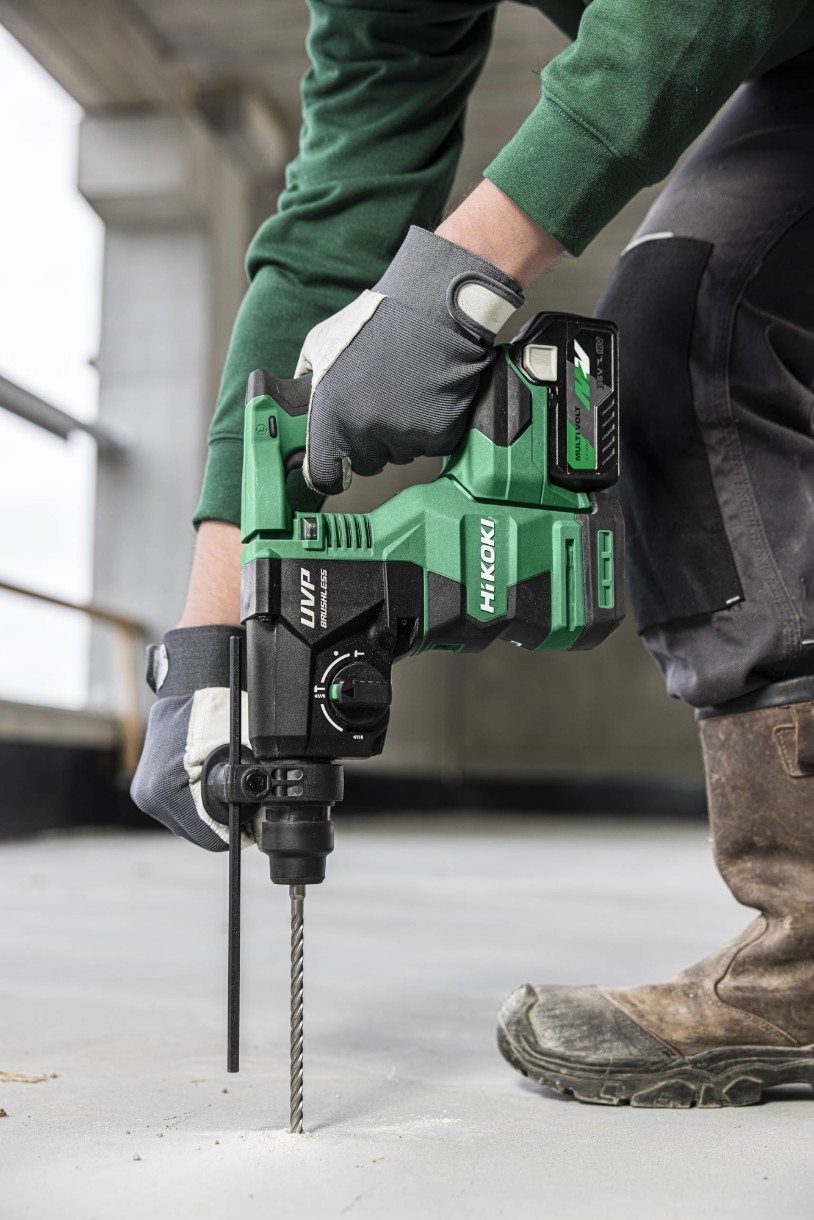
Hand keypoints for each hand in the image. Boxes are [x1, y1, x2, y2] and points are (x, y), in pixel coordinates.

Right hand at [130, 625, 254, 850]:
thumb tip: (265, 826)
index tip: (253, 820)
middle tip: (244, 796)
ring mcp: (144, 788)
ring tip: (226, 779)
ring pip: (188, 818)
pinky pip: (178, 802)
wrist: (196, 680)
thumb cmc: (221, 710)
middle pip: (197, 830)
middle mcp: (148, 794)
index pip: (209, 837)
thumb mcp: (246, 754)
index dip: (237, 831)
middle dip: (222, 817)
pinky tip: (208, 775)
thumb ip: (252, 793)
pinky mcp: (146, 781)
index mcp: (166, 791)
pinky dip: (196, 795)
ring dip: (208, 806)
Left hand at [297, 225, 523, 494]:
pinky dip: (431, 427)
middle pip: (366, 464)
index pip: (324, 477)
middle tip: (377, 403)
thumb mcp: (320, 344)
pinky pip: (431, 445)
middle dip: (368, 441)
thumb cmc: (376, 320)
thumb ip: (305, 381)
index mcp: (331, 417)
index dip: (329, 469)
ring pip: (400, 452)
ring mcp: (405, 436)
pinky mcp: (439, 435)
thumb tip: (296, 404)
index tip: (335, 460)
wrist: (432, 306)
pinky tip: (427, 394)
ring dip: (400, 432)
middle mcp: (366, 432)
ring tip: (405, 389)